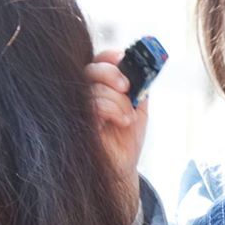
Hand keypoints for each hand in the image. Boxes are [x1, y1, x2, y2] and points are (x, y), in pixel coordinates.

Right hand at [86, 48, 148, 218]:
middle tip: (126, 87)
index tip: (124, 57)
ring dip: (117, 99)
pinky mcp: (78, 122)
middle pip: (91, 69)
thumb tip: (146, 64)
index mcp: (100, 85)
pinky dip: (112, 108)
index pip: (99, 61)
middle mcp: (86, 94)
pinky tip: (123, 120)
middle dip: (111, 73)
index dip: (111, 56)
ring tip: (128, 116)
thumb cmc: (127, 138)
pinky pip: (92, 104)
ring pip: (93, 87)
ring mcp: (79, 108)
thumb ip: (139, 84)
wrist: (122, 167)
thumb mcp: (138, 107)